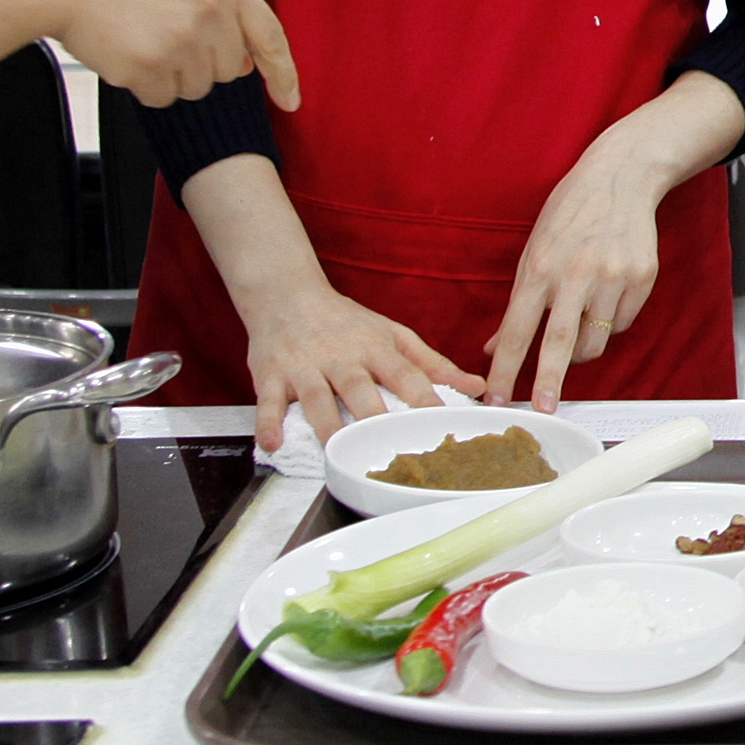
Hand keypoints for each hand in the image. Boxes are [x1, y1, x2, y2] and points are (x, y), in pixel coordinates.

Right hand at [25, 0, 299, 112]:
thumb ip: (219, 7)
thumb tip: (244, 63)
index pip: (270, 37)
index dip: (283, 74)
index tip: (291, 102)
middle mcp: (212, 11)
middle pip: (229, 71)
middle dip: (201, 66)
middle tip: (162, 35)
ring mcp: (182, 40)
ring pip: (195, 88)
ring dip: (169, 76)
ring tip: (139, 37)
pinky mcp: (151, 67)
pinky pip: (162, 98)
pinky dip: (144, 86)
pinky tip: (123, 52)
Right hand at [241, 279, 474, 455]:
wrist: (286, 294)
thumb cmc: (345, 321)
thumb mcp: (392, 334)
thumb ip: (432, 363)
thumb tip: (476, 385)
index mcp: (375, 347)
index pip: (404, 375)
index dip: (424, 400)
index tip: (442, 425)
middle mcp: (341, 357)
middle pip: (360, 389)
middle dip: (375, 417)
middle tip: (390, 447)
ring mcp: (304, 367)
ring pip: (316, 398)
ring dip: (326, 425)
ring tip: (337, 450)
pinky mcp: (270, 375)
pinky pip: (268, 402)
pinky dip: (268, 423)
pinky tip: (273, 444)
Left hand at [491, 109, 690, 406]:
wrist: (621, 177)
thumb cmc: (570, 214)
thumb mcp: (534, 250)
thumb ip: (519, 301)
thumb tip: (493, 347)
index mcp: (540, 267)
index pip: (516, 329)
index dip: (505, 369)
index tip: (496, 398)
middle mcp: (576, 274)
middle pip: (558, 342)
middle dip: (548, 382)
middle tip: (543, 409)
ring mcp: (612, 277)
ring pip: (594, 340)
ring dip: (582, 348)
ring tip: (579, 323)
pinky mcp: (641, 279)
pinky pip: (620, 324)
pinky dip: (609, 323)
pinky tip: (607, 294)